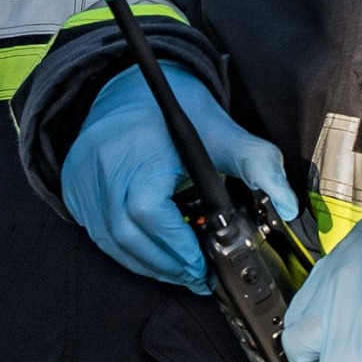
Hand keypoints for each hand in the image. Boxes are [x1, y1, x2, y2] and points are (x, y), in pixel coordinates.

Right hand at [61, 64, 297, 291]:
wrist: (128, 86)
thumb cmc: (174, 107)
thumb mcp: (221, 129)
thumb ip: (257, 164)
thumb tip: (288, 206)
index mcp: (139, 148)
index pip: (147, 209)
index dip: (173, 246)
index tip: (201, 266)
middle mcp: (104, 164)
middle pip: (126, 233)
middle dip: (165, 264)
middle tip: (197, 276)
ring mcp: (83, 178)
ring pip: (109, 239)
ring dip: (146, 263)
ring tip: (180, 270)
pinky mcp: (74, 189)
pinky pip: (97, 232)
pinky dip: (126, 251)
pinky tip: (152, 254)